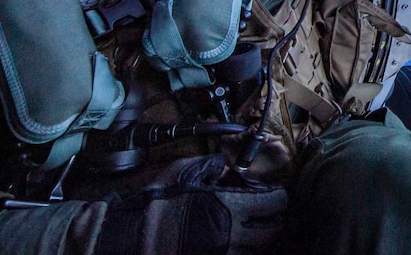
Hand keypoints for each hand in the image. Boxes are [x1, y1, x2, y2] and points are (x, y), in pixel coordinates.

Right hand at [94, 156, 287, 254]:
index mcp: (228, 207)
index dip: (278, 199)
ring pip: (257, 251)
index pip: (272, 204)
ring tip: (256, 231)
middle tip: (271, 214)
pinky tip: (235, 243)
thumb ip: (210, 165)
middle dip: (275, 222)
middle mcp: (231, 234)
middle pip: (272, 233)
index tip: (277, 195)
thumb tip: (225, 165)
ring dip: (261, 241)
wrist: (132, 237)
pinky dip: (243, 251)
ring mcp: (222, 254)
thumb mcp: (183, 173)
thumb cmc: (157, 203)